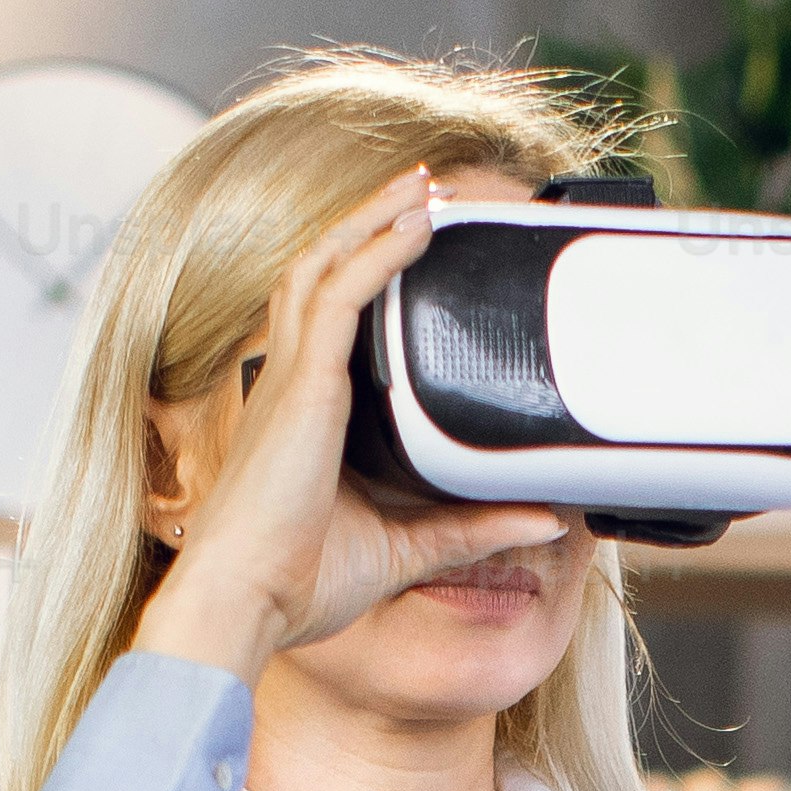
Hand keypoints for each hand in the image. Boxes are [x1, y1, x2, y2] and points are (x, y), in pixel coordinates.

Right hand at [130, 169, 570, 678]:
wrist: (246, 603)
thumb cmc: (297, 584)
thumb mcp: (408, 549)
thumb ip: (473, 529)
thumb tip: (544, 520)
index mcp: (303, 415)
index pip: (327, 319)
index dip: (362, 271)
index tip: (408, 245)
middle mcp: (290, 385)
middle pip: (321, 271)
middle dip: (368, 223)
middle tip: (421, 190)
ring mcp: (291, 379)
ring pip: (326, 266)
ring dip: (374, 218)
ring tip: (421, 187)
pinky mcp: (303, 387)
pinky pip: (341, 294)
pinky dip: (378, 251)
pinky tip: (413, 224)